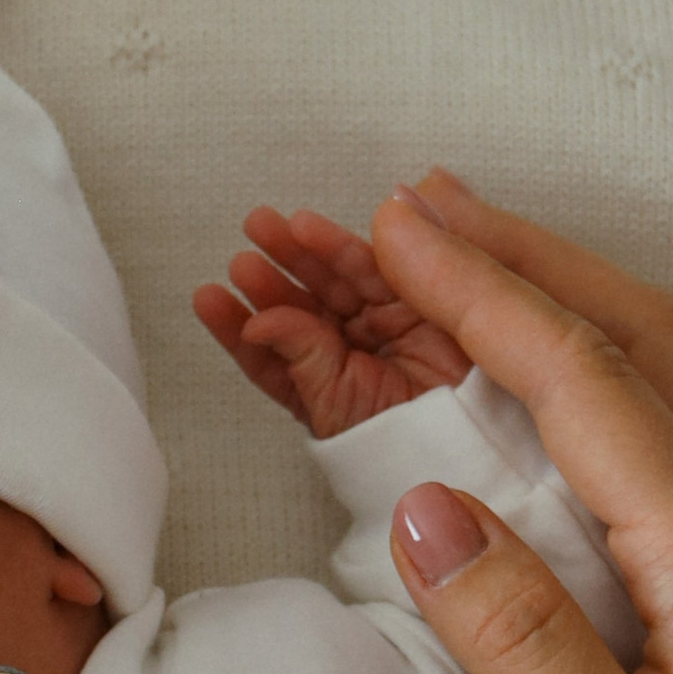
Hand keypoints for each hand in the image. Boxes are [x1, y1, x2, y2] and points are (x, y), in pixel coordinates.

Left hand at [192, 204, 471, 435]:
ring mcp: (381, 326)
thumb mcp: (336, 405)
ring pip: (333, 281)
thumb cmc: (400, 444)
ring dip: (299, 252)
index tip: (208, 297)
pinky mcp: (416, 303)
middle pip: (301, 306)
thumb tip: (258, 322)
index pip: (270, 350)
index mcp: (319, 385)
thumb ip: (300, 358)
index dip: (238, 324)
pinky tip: (310, 229)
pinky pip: (375, 269)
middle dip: (271, 276)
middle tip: (242, 253)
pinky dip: (342, 248)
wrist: (465, 445)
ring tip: (268, 229)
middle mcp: (347, 352)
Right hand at [363, 171, 672, 673]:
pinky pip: (664, 423)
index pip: (584, 379)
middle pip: (630, 333)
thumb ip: (521, 644)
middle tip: (401, 206)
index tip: (390, 225)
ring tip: (450, 254)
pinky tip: (538, 368)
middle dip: (511, 254)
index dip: (480, 292)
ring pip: (656, 366)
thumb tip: (422, 513)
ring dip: (551, 293)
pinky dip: (586, 362)